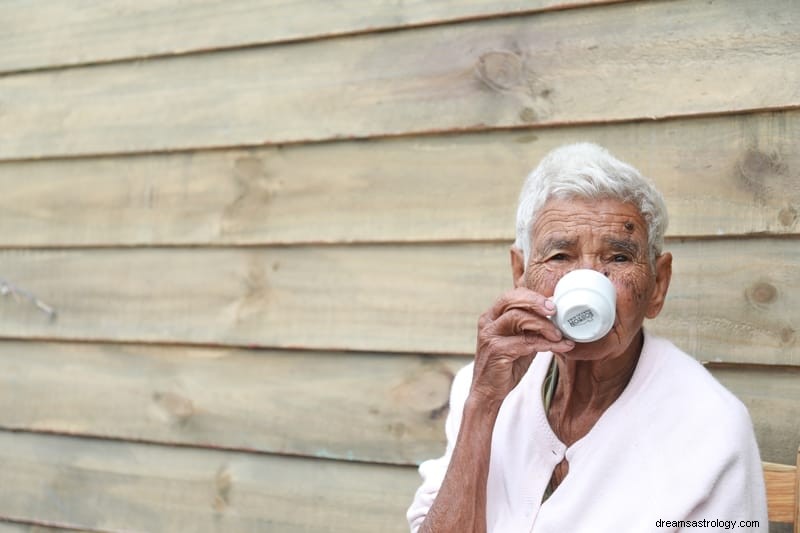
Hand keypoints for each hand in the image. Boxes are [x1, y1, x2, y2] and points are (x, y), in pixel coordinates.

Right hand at [471, 287, 574, 404]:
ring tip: (559, 335)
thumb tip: (557, 318)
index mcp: (492, 316)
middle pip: (511, 300)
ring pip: (518, 317)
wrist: (488, 392)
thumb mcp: (520, 342)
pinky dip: (546, 344)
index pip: (512, 296)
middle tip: (555, 310)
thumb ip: (531, 329)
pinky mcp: (496, 350)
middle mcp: (488, 322)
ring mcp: (490, 335)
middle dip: (536, 302)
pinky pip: (525, 341)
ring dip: (543, 325)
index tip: (553, 302)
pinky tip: (560, 347)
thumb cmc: (505, 366)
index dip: (533, 296)